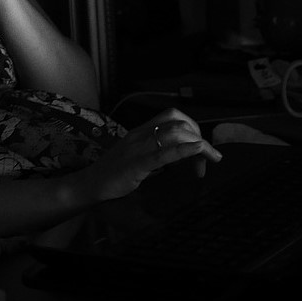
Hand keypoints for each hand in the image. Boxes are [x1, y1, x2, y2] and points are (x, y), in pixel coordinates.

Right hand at [79, 109, 223, 203]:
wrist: (90, 184)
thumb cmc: (114, 174)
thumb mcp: (138, 157)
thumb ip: (157, 153)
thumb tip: (181, 157)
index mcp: (142, 131)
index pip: (173, 116)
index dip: (193, 128)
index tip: (202, 148)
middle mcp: (141, 134)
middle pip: (178, 123)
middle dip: (200, 137)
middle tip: (210, 159)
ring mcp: (138, 148)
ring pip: (175, 134)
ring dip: (199, 145)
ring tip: (210, 159)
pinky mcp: (136, 164)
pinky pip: (163, 153)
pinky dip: (184, 150)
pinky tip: (197, 150)